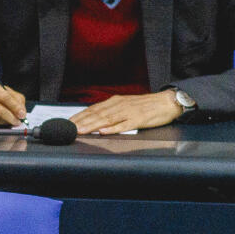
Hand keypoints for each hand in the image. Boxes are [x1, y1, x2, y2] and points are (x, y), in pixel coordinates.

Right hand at [0, 76, 25, 126]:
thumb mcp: (1, 87)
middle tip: (18, 121)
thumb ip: (14, 97)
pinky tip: (0, 121)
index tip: (22, 114)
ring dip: (5, 122)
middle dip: (11, 117)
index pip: (4, 97)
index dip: (15, 107)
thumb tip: (21, 111)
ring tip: (10, 121)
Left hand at [70, 91, 184, 134]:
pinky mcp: (139, 120)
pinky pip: (124, 125)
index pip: (93, 109)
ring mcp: (129, 112)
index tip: (68, 123)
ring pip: (107, 119)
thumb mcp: (125, 106)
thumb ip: (111, 112)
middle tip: (69, 129)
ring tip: (81, 131)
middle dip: (81, 122)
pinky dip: (113, 128)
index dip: (79, 116)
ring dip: (92, 125)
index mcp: (115, 101)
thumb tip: (95, 120)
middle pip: (97, 114)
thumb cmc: (145, 106)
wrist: (166, 102)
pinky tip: (104, 131)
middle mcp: (119, 105)